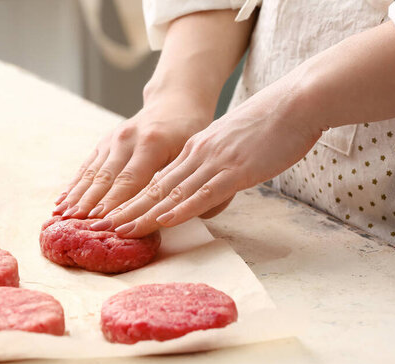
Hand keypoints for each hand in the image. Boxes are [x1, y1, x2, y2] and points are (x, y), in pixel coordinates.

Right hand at [53, 95, 212, 218]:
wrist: (173, 103)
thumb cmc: (187, 132)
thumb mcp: (187, 152)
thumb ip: (175, 178)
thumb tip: (166, 212)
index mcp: (151, 144)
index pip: (130, 180)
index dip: (115, 203)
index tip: (102, 221)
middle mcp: (127, 140)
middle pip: (105, 178)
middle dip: (89, 203)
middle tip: (75, 223)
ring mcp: (112, 140)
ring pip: (91, 172)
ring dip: (76, 195)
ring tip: (62, 215)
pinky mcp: (104, 143)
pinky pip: (87, 166)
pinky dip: (74, 185)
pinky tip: (62, 200)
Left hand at [92, 85, 321, 237]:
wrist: (296, 101)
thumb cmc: (271, 124)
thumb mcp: (236, 145)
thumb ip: (219, 167)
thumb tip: (209, 192)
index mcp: (197, 148)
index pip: (158, 179)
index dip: (132, 199)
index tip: (112, 215)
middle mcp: (197, 154)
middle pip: (154, 187)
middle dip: (125, 209)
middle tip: (98, 227)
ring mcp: (214, 161)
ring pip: (171, 193)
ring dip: (143, 214)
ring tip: (118, 231)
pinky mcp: (235, 169)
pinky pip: (202, 193)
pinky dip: (180, 209)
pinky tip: (163, 221)